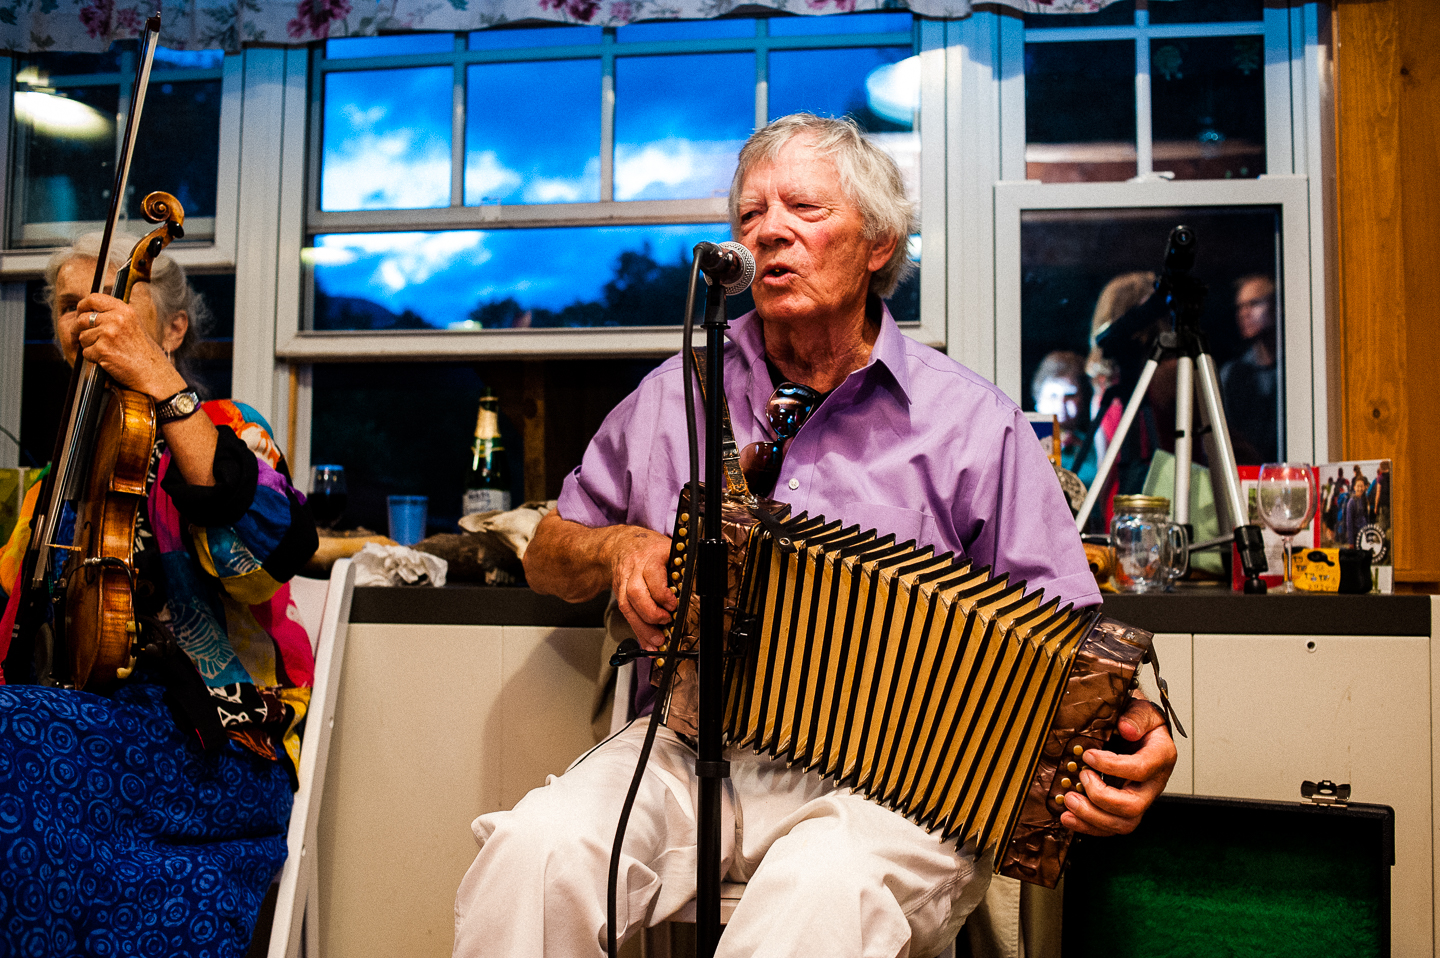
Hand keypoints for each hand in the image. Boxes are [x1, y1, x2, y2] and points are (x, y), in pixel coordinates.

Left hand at [70, 292, 185, 400]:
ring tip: (107, 351)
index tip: (80, 312)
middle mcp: (117, 319)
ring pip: (82, 337)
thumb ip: (114, 315)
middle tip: (86, 337)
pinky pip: (86, 352)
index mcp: (125, 310)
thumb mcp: (133, 324)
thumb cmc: (142, 351)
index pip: (94, 299)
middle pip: (82, 319)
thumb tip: (89, 311)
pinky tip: (108, 359)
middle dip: (80, 330)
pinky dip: (93, 358)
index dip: (82, 305)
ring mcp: (109, 334)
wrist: (151, 372)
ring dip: (89, 346)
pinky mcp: (102, 349)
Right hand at [606, 527, 678, 650]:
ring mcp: (624, 580)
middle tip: (665, 621)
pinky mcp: (618, 591)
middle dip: (651, 612)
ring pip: (627, 604)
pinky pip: (625, 613)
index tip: (673, 605)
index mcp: (652, 555)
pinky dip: (637, 630)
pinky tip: (646, 642)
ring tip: (657, 639)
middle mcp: (635, 567)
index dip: (662, 592)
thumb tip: (695, 597)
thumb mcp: (670, 552)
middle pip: (636, 592)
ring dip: (643, 626)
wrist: (622, 544)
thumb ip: (679, 571)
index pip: (653, 573)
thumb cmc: (652, 550)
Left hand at [1060, 697, 1176, 836]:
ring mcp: (1141, 799)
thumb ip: (1136, 716)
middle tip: (1079, 779)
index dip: (1112, 766)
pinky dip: (1088, 827)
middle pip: (1133, 806)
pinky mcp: (1125, 809)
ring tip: (1068, 801)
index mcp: (1161, 757)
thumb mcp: (1141, 709)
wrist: (1138, 731)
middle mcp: (1154, 784)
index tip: (1088, 755)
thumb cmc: (1139, 722)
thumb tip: (1126, 728)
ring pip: (1123, 823)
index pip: (1141, 769)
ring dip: (1091, 817)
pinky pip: (1111, 827)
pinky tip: (1068, 818)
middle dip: (1100, 798)